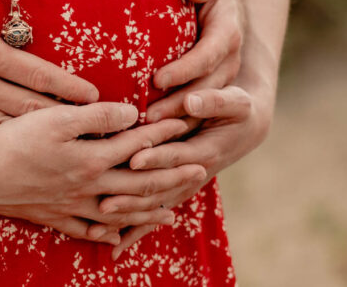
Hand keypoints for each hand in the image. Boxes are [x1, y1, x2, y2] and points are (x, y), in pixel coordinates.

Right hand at [0, 102, 206, 245]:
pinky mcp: (55, 217)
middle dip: (172, 176)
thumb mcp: (55, 118)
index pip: (138, 145)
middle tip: (201, 169)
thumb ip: (96, 116)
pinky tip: (121, 232)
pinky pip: (91, 230)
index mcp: (92, 159)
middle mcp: (89, 187)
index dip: (164, 133)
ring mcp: (73, 206)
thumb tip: (132, 113)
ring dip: (151, 208)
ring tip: (173, 207)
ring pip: (121, 211)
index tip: (186, 121)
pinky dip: (112, 232)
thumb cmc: (13, 141)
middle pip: (140, 183)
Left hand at [105, 76, 274, 257]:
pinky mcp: (175, 190)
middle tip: (105, 204)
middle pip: (160, 188)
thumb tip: (191, 100)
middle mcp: (193, 175)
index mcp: (205, 152)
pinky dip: (134, 228)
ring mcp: (183, 185)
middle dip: (132, 197)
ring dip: (129, 217)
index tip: (134, 160)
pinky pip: (154, 212)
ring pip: (154, 205)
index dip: (157, 158)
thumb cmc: (238, 110)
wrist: (246, 129)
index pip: (176, 156)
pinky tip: (114, 245)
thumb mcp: (235, 102)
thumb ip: (215, 101)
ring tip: (100, 225)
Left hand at [146, 0, 243, 122]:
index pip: (207, 56)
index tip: (157, 79)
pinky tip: (151, 136)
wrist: (213, 6)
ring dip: (176, 121)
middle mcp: (229, 62)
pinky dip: (176, 127)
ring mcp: (223, 80)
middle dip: (177, 104)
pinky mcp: (212, 93)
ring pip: (203, 108)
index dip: (184, 69)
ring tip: (147, 130)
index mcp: (228, 34)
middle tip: (147, 116)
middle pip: (206, 90)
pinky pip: (196, 116)